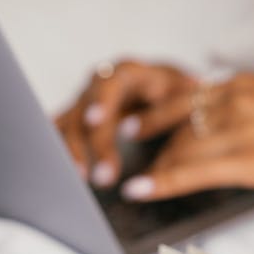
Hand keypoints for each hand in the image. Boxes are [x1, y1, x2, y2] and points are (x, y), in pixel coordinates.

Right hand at [55, 59, 199, 185]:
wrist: (162, 90)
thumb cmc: (173, 90)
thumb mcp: (183, 87)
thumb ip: (184, 90)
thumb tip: (196, 84)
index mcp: (126, 74)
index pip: (108, 83)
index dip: (99, 101)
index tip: (95, 121)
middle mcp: (99, 87)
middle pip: (85, 110)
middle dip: (92, 145)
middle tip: (104, 176)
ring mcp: (86, 104)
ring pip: (69, 125)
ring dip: (73, 153)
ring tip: (82, 180)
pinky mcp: (78, 121)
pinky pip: (62, 135)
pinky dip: (58, 151)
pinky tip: (58, 172)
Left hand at [119, 73, 253, 200]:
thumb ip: (247, 107)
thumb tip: (222, 123)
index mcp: (243, 84)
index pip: (184, 97)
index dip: (153, 113)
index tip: (132, 123)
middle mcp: (238, 99)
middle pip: (174, 121)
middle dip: (141, 139)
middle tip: (114, 150)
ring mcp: (243, 128)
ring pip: (179, 147)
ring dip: (148, 165)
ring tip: (123, 179)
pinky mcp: (251, 159)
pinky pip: (193, 171)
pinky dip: (160, 181)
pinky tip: (139, 189)